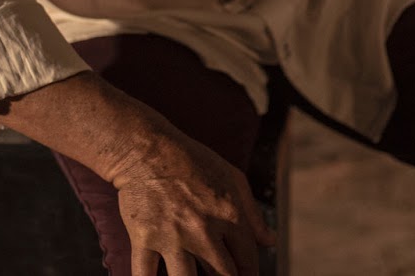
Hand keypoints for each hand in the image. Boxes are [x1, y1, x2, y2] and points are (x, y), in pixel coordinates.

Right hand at [106, 126, 274, 275]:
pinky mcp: (144, 239)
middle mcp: (203, 230)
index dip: (248, 274)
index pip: (247, 259)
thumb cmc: (192, 160)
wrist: (146, 150)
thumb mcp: (232, 177)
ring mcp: (172, 237)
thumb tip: (270, 241)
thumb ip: (253, 213)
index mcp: (229, 214)